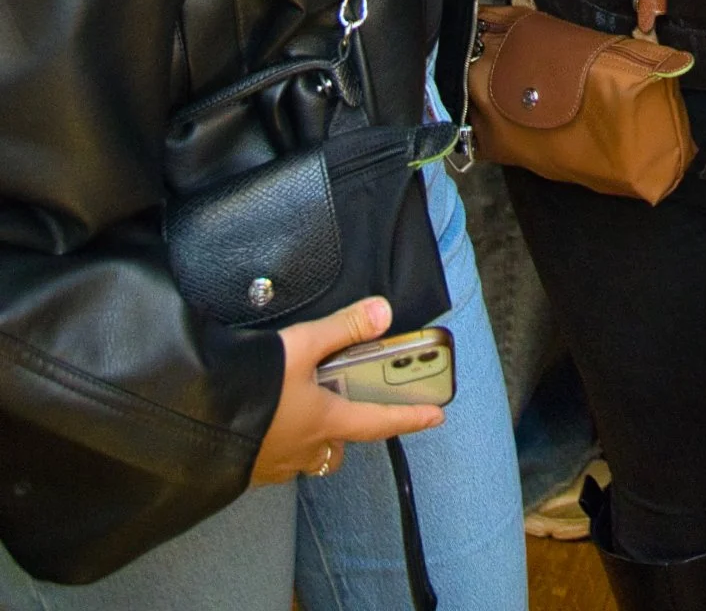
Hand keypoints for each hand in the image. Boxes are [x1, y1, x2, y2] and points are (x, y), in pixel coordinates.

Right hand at [249, 296, 443, 485]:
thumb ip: (342, 328)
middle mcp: (307, 449)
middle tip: (345, 403)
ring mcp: (277, 464)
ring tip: (302, 407)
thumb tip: (383, 311)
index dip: (409, 417)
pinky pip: (278, 458)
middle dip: (346, 428)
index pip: (380, 422)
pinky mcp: (250, 467)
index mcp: (327, 421)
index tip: (436, 417)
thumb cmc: (254, 386)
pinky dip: (282, 440)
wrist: (196, 422)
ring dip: (313, 436)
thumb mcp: (301, 347)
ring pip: (309, 454)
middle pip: (340, 445)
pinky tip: (267, 419)